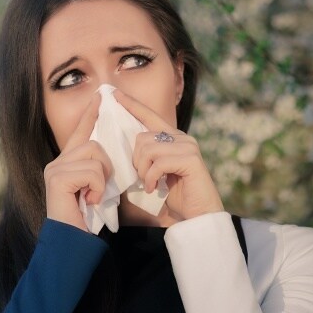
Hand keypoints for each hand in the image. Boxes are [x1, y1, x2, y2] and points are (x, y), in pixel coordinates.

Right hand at [43, 93, 112, 231]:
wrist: (72, 242)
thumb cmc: (87, 219)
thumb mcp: (96, 188)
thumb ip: (98, 169)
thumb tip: (110, 151)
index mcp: (66, 162)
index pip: (80, 132)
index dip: (90, 115)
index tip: (100, 97)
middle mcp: (57, 162)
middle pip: (93, 144)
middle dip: (105, 167)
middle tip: (99, 190)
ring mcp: (55, 169)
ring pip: (94, 156)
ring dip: (102, 180)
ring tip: (93, 197)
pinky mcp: (57, 179)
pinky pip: (91, 172)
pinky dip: (98, 188)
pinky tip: (89, 202)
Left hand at [113, 89, 223, 219]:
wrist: (198, 217)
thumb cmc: (175, 198)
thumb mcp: (155, 174)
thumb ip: (145, 158)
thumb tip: (125, 149)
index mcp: (172, 138)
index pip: (149, 116)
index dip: (132, 105)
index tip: (115, 94)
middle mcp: (181, 138)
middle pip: (142, 137)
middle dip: (136, 161)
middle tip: (144, 178)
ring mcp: (188, 146)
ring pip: (148, 149)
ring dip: (143, 171)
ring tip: (151, 184)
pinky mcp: (191, 159)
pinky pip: (158, 162)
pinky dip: (152, 178)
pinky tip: (156, 189)